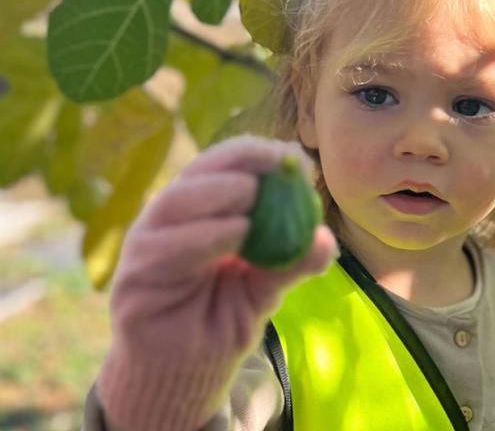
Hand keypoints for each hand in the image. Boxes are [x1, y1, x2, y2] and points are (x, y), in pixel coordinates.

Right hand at [97, 135, 337, 429]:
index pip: (221, 167)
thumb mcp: (265, 289)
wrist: (185, 376)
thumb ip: (291, 264)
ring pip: (176, 203)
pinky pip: (167, 249)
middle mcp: (167, 221)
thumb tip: (327, 239)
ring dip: (219, 192)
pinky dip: (205, 235)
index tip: (293, 156)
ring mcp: (145, 246)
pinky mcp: (133, 279)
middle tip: (276, 164)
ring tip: (254, 194)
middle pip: (197, 174)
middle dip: (239, 162)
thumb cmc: (221, 321)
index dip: (255, 154)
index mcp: (197, 211)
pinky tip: (237, 232)